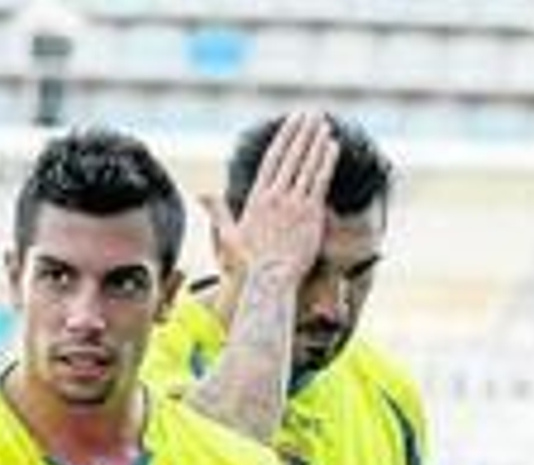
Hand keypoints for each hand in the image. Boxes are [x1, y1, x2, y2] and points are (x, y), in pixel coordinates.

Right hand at [201, 111, 337, 287]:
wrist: (269, 280)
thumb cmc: (249, 263)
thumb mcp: (229, 234)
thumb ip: (218, 211)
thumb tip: (200, 194)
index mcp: (257, 197)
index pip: (272, 159)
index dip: (284, 138)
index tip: (292, 122)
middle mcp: (275, 196)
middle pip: (291, 156)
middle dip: (302, 132)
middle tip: (312, 114)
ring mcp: (293, 204)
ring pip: (307, 165)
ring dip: (316, 142)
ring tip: (324, 125)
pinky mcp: (309, 214)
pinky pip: (319, 181)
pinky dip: (326, 162)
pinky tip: (332, 146)